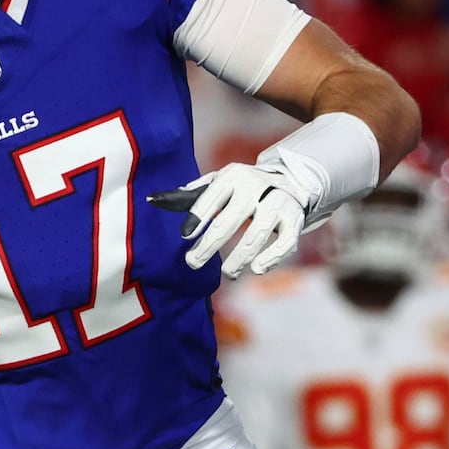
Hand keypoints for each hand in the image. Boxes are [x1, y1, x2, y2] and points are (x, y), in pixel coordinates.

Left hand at [148, 163, 308, 278]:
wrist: (289, 181)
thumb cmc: (241, 188)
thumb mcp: (218, 183)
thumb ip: (190, 195)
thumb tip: (153, 199)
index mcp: (234, 176)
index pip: (212, 196)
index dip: (198, 216)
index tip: (185, 235)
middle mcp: (257, 186)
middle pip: (231, 219)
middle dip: (210, 245)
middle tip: (193, 262)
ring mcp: (279, 202)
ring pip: (257, 235)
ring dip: (239, 258)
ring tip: (227, 273)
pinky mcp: (295, 219)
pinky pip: (285, 243)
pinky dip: (271, 259)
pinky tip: (256, 269)